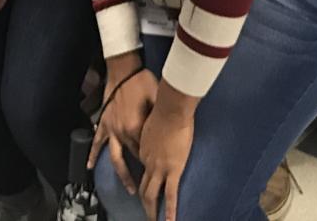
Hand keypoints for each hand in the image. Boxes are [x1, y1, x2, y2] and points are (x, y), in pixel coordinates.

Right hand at [90, 55, 156, 196]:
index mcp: (137, 128)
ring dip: (123, 174)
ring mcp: (111, 129)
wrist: (123, 70)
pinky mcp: (104, 123)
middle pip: (134, 156)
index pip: (147, 150)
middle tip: (152, 187)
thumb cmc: (142, 82)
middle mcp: (123, 133)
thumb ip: (160, 116)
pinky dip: (92, 154)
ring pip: (116, 158)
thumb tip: (170, 129)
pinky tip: (89, 166)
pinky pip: (96, 142)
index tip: (161, 168)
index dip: (154, 159)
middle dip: (143, 170)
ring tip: (130, 189)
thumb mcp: (158, 97)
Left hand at [138, 89, 196, 220]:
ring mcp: (159, 167)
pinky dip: (170, 211)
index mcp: (144, 148)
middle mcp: (147, 161)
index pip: (144, 167)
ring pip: (152, 195)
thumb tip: (161, 124)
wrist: (170, 108)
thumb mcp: (155, 118)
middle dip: (145, 202)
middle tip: (147, 214)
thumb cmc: (164, 107)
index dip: (146, 177)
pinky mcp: (172, 170)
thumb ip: (156, 126)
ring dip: (152, 211)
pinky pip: (171, 195)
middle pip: (144, 187)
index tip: (150, 183)